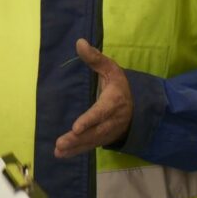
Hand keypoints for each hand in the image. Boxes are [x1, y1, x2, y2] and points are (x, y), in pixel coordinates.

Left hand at [54, 39, 132, 157]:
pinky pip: (90, 146)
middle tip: (61, 143)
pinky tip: (62, 155)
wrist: (137, 106)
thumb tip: (79, 42)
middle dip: (78, 139)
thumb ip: (95, 58)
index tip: (76, 127)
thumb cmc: (119, 85)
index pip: (101, 112)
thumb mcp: (111, 69)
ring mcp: (109, 131)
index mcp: (114, 101)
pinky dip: (77, 151)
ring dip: (75, 147)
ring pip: (92, 141)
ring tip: (59, 150)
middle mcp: (113, 119)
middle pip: (95, 131)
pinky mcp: (104, 139)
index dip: (89, 120)